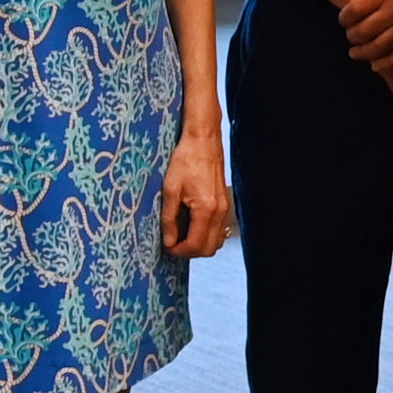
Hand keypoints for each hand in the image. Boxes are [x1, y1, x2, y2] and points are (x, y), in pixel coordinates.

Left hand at [161, 128, 234, 259]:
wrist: (203, 141)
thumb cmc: (186, 160)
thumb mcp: (170, 189)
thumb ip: (169, 219)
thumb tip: (169, 241)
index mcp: (206, 209)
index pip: (196, 245)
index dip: (179, 251)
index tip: (167, 247)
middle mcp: (219, 212)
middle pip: (209, 249)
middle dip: (190, 252)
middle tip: (173, 244)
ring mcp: (225, 208)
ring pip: (216, 242)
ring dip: (199, 245)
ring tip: (181, 236)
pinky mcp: (225, 204)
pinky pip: (219, 230)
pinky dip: (207, 235)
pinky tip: (192, 226)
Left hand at [337, 0, 392, 71]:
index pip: (353, 10)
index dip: (343, 18)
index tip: (343, 19)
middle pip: (362, 31)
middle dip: (351, 36)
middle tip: (350, 35)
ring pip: (377, 48)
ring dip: (362, 52)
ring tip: (356, 52)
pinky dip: (384, 64)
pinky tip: (375, 64)